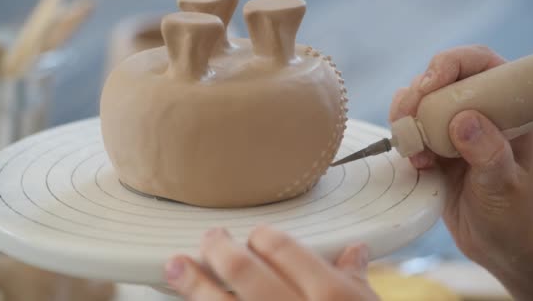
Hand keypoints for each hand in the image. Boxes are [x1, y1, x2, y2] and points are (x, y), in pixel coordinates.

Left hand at [165, 226, 379, 300]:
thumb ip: (355, 281)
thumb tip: (355, 251)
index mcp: (331, 297)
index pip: (283, 249)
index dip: (263, 237)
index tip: (255, 236)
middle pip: (243, 270)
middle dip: (220, 249)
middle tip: (211, 239)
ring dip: (194, 283)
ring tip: (177, 266)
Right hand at [389, 45, 532, 299]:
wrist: (504, 251)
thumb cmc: (518, 218)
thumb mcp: (506, 187)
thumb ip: (489, 153)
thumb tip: (464, 119)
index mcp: (512, 111)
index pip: (481, 65)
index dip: (451, 63)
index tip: (429, 84)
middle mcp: (483, 113)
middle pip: (441, 79)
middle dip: (418, 92)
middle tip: (408, 116)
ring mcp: (457, 131)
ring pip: (421, 103)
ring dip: (406, 117)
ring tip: (413, 148)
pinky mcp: (437, 150)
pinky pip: (411, 131)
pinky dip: (404, 140)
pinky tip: (415, 162)